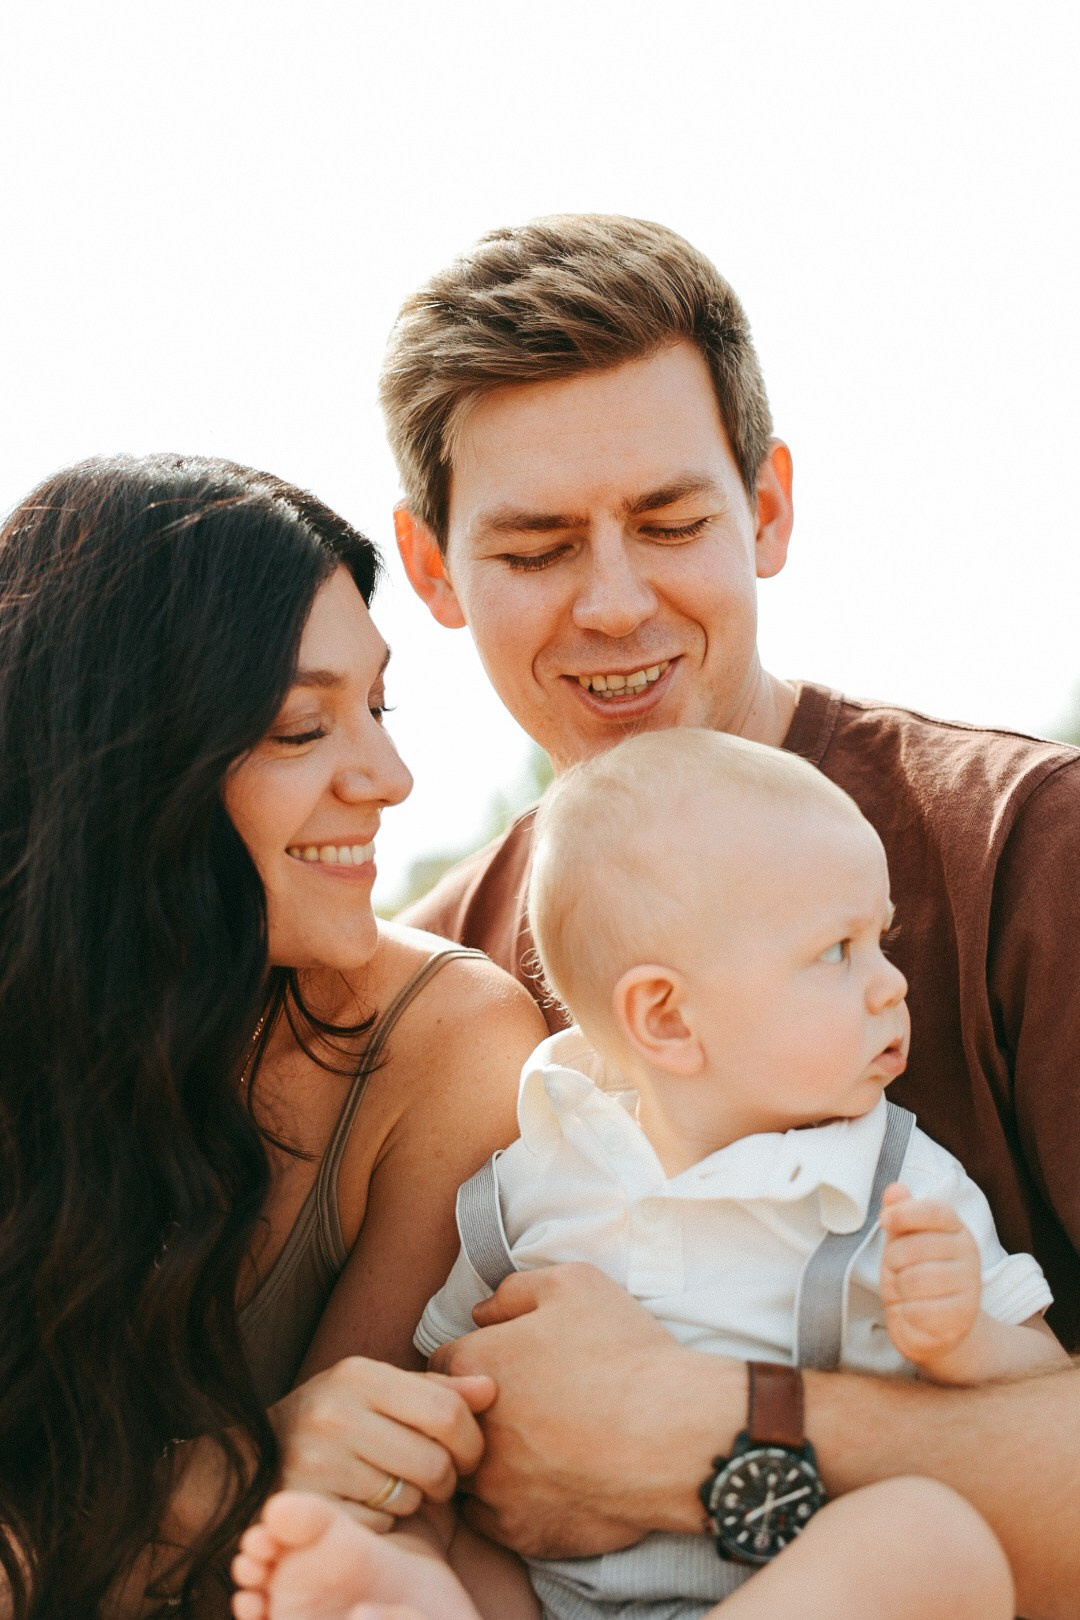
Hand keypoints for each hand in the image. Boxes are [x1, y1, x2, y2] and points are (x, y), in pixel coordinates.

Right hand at [269, 1357, 495, 1528]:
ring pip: (409, 1500)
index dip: (472, 1441)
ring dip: (413, 1501)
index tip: (469, 1455)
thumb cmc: (336, 1418)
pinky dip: (382, 1523)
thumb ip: (437, 1391)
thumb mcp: (380, 1390)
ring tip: (390, 1484)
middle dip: (446, 1479)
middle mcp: (335, 1413)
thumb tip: (491, 1389)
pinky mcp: (309, 1508)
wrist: (256, 1454)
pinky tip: (364, 1504)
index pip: (447, 1411)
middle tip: (435, 1478)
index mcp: (359, 1374)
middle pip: (435, 1463)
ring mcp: (317, 1462)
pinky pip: (378, 1527)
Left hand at [428, 1262, 744, 1557]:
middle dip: (477, 1415)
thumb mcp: (572, 1285)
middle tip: (525, 1409)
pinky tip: (551, 1480)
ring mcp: (493, 1490)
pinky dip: (515, 1502)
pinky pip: (496, 1520)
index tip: (507, 1368)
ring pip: (468, 1476)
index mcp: (474, 1366)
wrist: (674, 1434)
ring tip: (539, 1447)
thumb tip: (481, 1313)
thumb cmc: (624, 1353)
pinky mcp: (520, 1533)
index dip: (474, 1364)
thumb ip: (513, 1291)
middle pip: (450, 1424)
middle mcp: (471, 1432)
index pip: (442, 1365)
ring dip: (491, 1462)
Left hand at [879, 1183, 981, 1366]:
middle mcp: (969, 1254)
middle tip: (897, 1271)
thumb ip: (900, 1213)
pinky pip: (919, 1310)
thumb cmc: (917, 1275)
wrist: (938, 1327)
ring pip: (915, 1280)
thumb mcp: (903, 1240)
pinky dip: (906, 1313)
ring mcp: (969, 1286)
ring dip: (899, 1288)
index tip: (885, 1219)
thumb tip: (895, 1189)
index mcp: (955, 1228)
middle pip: (914, 1247)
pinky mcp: (963, 1317)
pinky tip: (914, 1311)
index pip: (935, 1211)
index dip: (905, 1213)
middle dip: (894, 1260)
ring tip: (906, 1291)